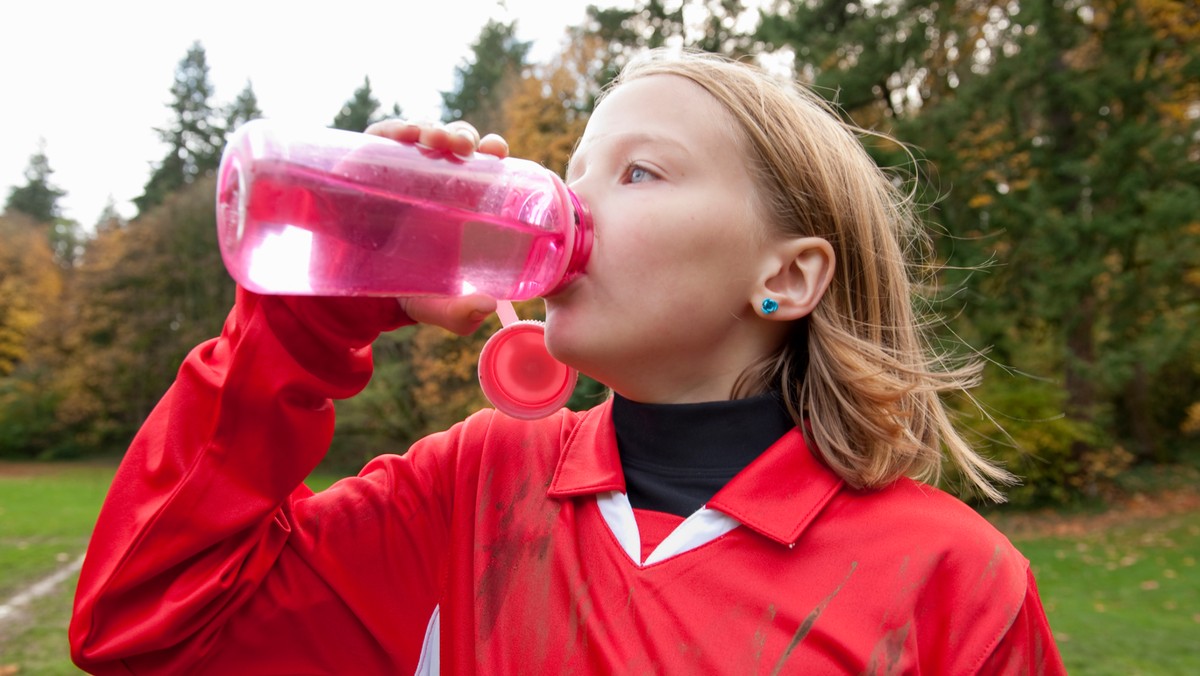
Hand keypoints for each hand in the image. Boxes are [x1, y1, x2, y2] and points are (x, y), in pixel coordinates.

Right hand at [362, 119, 506, 334]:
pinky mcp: (365, 166)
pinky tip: (406, 134)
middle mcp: (433, 181)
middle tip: (467, 149)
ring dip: (435, 130)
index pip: (483, 167)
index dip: (493, 151)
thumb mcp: (430, 305)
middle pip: (456, 145)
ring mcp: (399, 170)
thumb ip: (458, 314)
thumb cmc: (399, 288)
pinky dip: (394, 130)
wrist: (346, 290)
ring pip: (424, 135)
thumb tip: (488, 307)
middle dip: (464, 137)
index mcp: (459, 203)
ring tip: (439, 142)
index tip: (498, 151)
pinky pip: (382, 138)